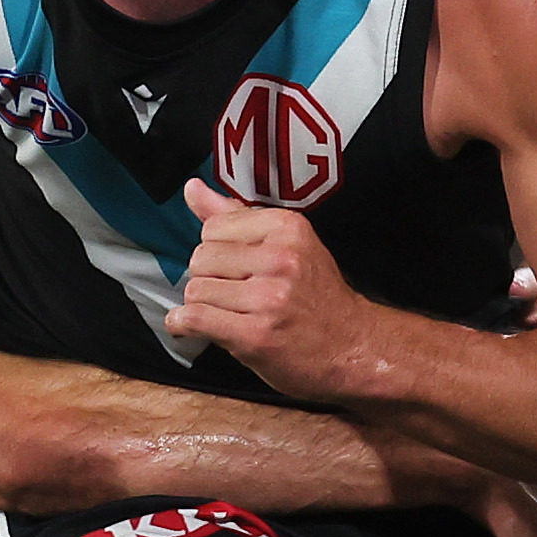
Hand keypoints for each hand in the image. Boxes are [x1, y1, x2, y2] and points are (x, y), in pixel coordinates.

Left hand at [163, 181, 382, 394]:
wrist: (352, 347)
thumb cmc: (317, 297)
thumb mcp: (287, 244)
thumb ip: (236, 216)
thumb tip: (192, 189)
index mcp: (287, 228)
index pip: (213, 227)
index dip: (217, 250)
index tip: (237, 268)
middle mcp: (280, 259)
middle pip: (201, 258)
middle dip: (208, 278)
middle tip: (232, 294)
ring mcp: (268, 298)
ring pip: (196, 290)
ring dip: (202, 306)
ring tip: (227, 313)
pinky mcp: (256, 335)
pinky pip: (196, 319)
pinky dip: (184, 325)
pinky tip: (191, 327)